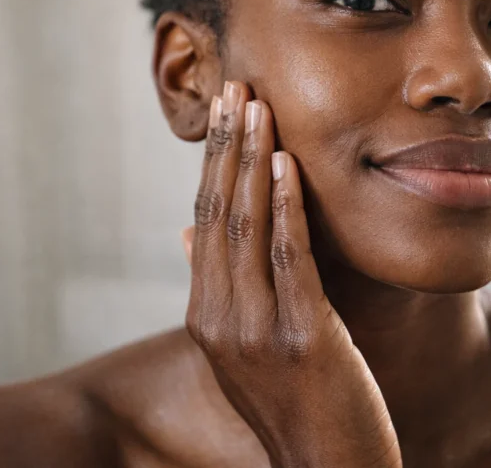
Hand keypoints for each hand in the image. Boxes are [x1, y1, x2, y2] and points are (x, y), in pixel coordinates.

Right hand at [184, 81, 401, 467]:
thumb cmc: (298, 405)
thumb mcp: (246, 347)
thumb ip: (220, 287)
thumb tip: (187, 232)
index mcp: (208, 317)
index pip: (204, 220)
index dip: (214, 161)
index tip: (225, 109)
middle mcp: (221, 319)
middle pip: (218, 212)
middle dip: (227, 144)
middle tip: (236, 85)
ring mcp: (257, 329)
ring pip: (246, 226)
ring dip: (252, 160)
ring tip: (258, 104)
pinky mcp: (303, 335)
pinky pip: (290, 257)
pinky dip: (286, 205)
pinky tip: (286, 163)